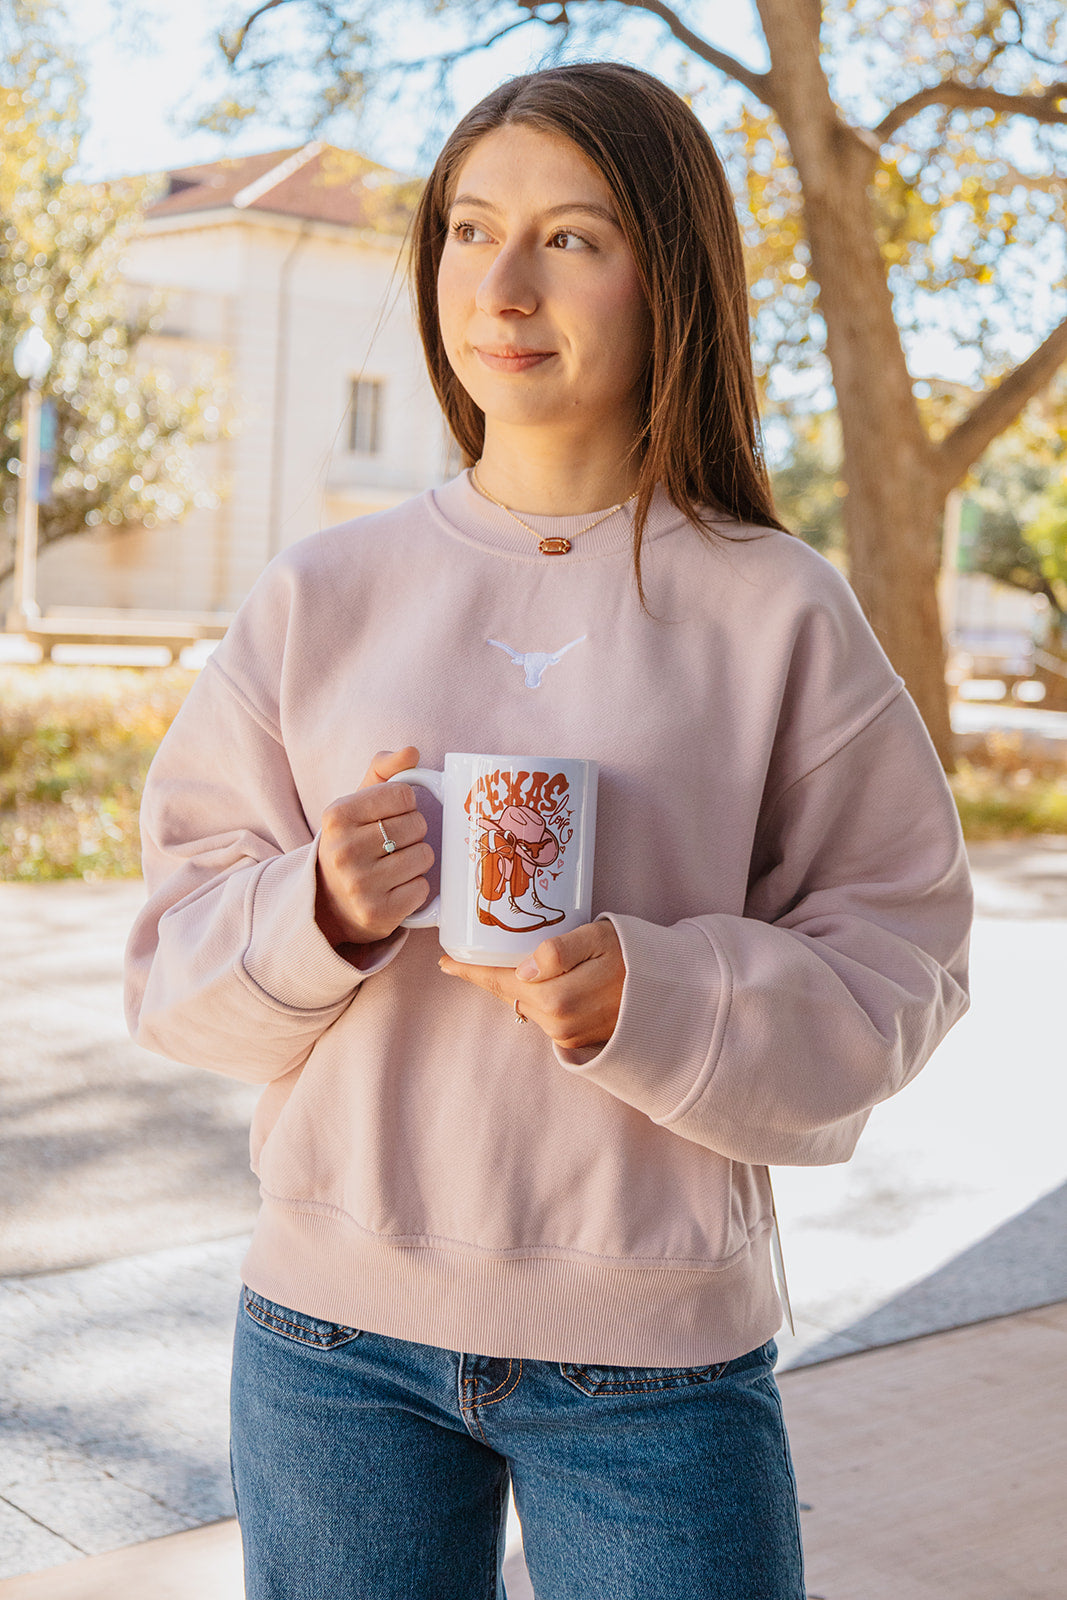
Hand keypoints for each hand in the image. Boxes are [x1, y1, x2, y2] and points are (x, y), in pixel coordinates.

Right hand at [315, 747, 432, 946]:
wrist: (328, 902)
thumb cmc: (351, 843)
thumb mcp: (356, 803)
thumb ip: (383, 770)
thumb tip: (412, 752)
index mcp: (337, 815)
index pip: (404, 795)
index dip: (406, 805)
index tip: (391, 816)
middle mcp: (343, 850)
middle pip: (417, 825)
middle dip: (414, 833)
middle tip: (394, 844)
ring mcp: (359, 885)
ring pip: (424, 856)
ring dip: (418, 860)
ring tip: (395, 866)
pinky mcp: (377, 913)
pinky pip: (423, 889)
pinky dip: (417, 888)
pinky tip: (396, 888)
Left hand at [439, 921, 624, 1050]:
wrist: (674, 994)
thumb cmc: (636, 957)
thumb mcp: (599, 939)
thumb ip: (558, 950)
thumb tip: (522, 967)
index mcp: (558, 998)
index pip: (501, 982)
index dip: (472, 971)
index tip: (445, 962)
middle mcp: (558, 1024)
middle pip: (509, 995)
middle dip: (488, 976)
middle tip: (465, 956)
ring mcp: (567, 1036)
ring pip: (525, 1006)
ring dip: (510, 986)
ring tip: (497, 963)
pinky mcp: (576, 1040)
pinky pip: (542, 1015)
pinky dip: (531, 997)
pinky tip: (530, 981)